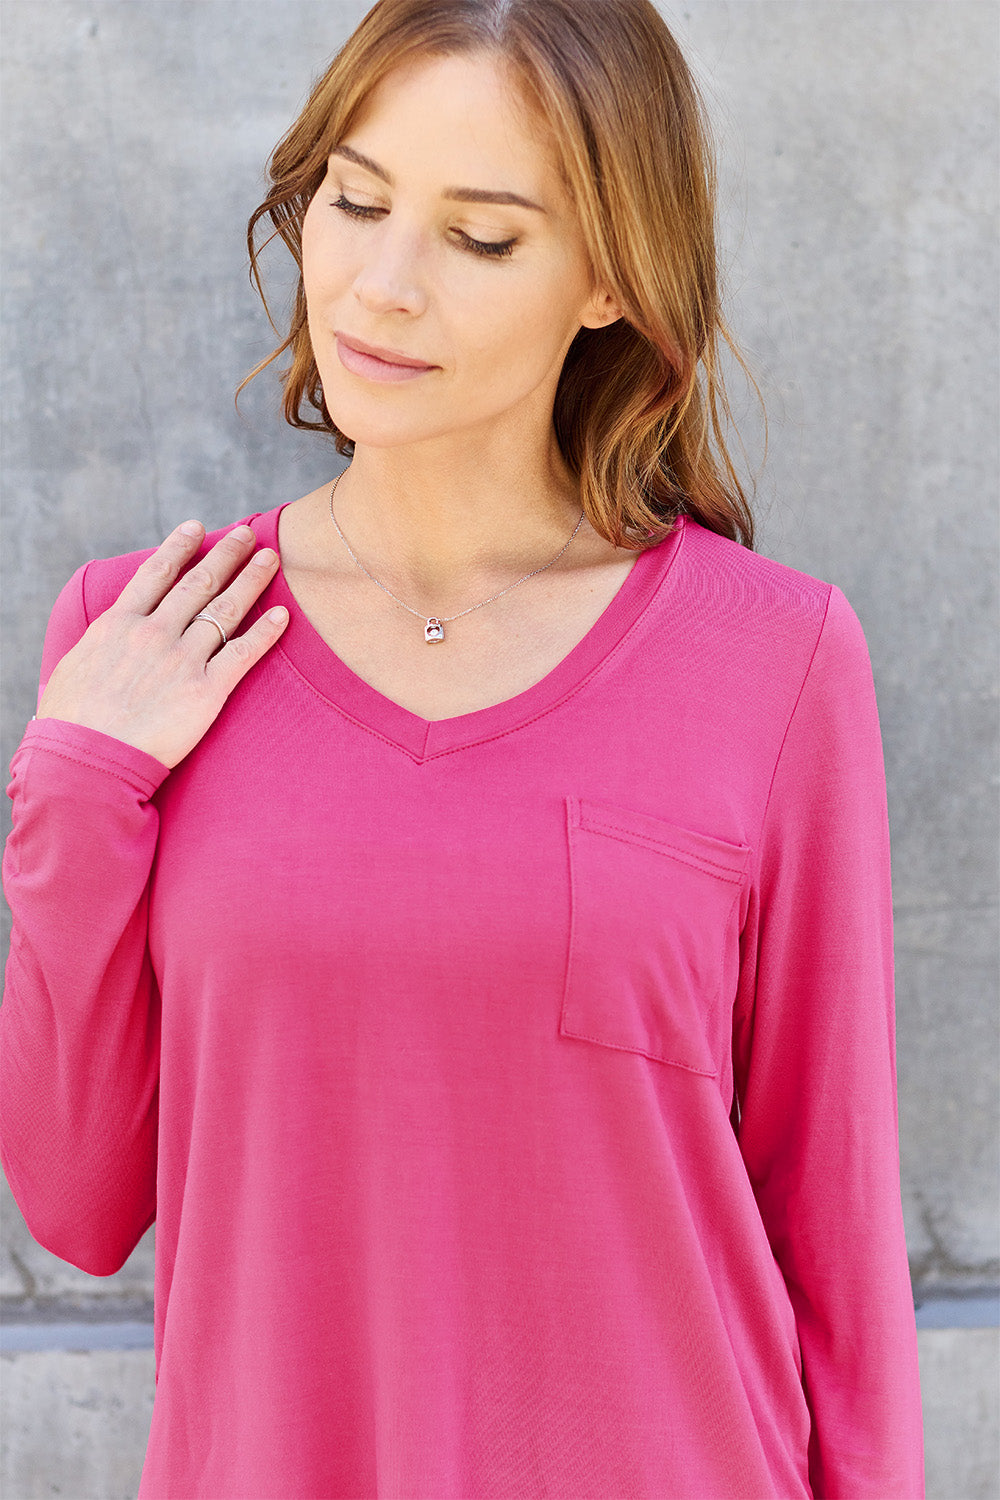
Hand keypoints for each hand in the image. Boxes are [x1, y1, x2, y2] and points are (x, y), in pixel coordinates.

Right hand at [36, 521, 288, 768]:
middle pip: (198, 583)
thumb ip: (100, 645)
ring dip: (250, 580)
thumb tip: (107, 639)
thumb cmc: (72, 721)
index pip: (156, 574)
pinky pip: (242, 654)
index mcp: (118, 624)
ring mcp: (181, 660)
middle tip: (246, 534)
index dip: (179, 547)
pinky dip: (265, 632)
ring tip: (269, 559)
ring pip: (224, 609)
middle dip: (225, 554)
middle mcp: (153, 633)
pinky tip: (282, 615)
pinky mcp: (204, 691)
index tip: (196, 527)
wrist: (86, 759)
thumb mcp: (74, 666)